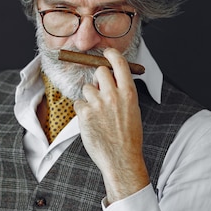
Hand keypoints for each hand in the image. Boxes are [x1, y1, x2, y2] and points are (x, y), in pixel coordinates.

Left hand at [73, 48, 148, 202]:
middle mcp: (113, 95)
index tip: (107, 52)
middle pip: (100, 72)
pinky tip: (91, 122)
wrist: (122, 159)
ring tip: (98, 113)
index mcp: (129, 93)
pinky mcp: (85, 114)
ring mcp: (98, 104)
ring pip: (87, 88)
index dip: (111, 55)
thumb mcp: (133, 110)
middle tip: (100, 92)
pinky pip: (78, 103)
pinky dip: (82, 110)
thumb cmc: (128, 137)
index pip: (119, 64)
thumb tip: (111, 80)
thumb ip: (122, 93)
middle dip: (98, 79)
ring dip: (89, 97)